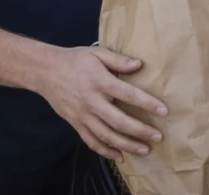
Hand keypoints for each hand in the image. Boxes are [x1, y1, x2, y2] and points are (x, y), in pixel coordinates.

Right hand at [39, 46, 167, 161]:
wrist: (45, 72)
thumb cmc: (75, 60)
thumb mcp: (97, 53)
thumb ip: (118, 60)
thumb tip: (139, 65)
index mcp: (99, 81)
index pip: (127, 94)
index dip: (147, 103)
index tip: (163, 111)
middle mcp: (91, 101)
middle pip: (118, 120)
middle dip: (140, 131)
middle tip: (158, 137)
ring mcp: (82, 115)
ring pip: (106, 135)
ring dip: (126, 145)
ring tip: (144, 150)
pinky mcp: (75, 124)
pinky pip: (91, 141)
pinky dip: (105, 151)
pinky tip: (120, 156)